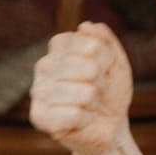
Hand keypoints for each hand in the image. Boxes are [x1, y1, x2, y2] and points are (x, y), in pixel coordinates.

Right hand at [29, 22, 134, 154]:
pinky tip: (80, 120)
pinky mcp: (39, 116)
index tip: (104, 70)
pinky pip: (74, 114)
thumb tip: (86, 26)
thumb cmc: (109, 93)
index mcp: (59, 47)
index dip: (106, 60)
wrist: (109, 127)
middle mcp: (44, 65)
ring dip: (94, 103)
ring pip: (84, 93)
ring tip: (88, 106)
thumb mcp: (117, 63)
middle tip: (96, 92)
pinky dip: (85, 119)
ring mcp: (38, 90)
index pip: (90, 44)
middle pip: (89, 68)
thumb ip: (106, 40)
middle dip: (101, 83)